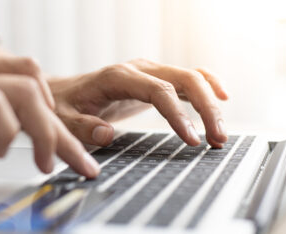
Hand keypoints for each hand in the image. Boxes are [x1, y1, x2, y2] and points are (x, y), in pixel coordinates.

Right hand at [0, 53, 98, 191]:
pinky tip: (1, 152)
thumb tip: (8, 133)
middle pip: (32, 80)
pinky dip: (8, 132)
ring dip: (45, 131)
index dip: (51, 107)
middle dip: (60, 125)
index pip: (22, 74)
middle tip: (76, 159)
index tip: (65, 141)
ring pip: (22, 89)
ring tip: (46, 162)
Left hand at [50, 58, 227, 147]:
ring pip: (190, 77)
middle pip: (183, 79)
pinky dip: (206, 87)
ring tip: (220, 133)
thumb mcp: (62, 119)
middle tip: (217, 138)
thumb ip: (80, 127)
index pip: (158, 91)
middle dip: (206, 108)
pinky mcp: (153, 79)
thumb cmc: (63, 106)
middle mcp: (137, 69)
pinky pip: (186, 78)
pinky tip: (222, 98)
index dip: (178, 115)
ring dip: (211, 102)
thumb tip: (106, 134)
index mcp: (117, 77)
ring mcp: (148, 71)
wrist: (62, 92)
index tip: (191, 139)